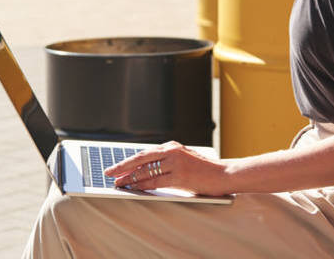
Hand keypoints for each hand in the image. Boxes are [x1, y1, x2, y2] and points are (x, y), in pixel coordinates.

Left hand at [102, 141, 230, 196]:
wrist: (224, 174)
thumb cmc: (204, 170)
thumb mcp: (184, 160)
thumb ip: (167, 162)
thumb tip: (145, 170)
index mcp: (172, 146)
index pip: (145, 153)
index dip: (129, 161)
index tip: (117, 167)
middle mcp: (172, 151)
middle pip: (141, 158)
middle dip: (123, 166)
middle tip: (109, 172)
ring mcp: (176, 162)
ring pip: (146, 170)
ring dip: (129, 178)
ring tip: (118, 183)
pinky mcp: (180, 175)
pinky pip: (155, 180)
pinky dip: (142, 185)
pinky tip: (133, 188)